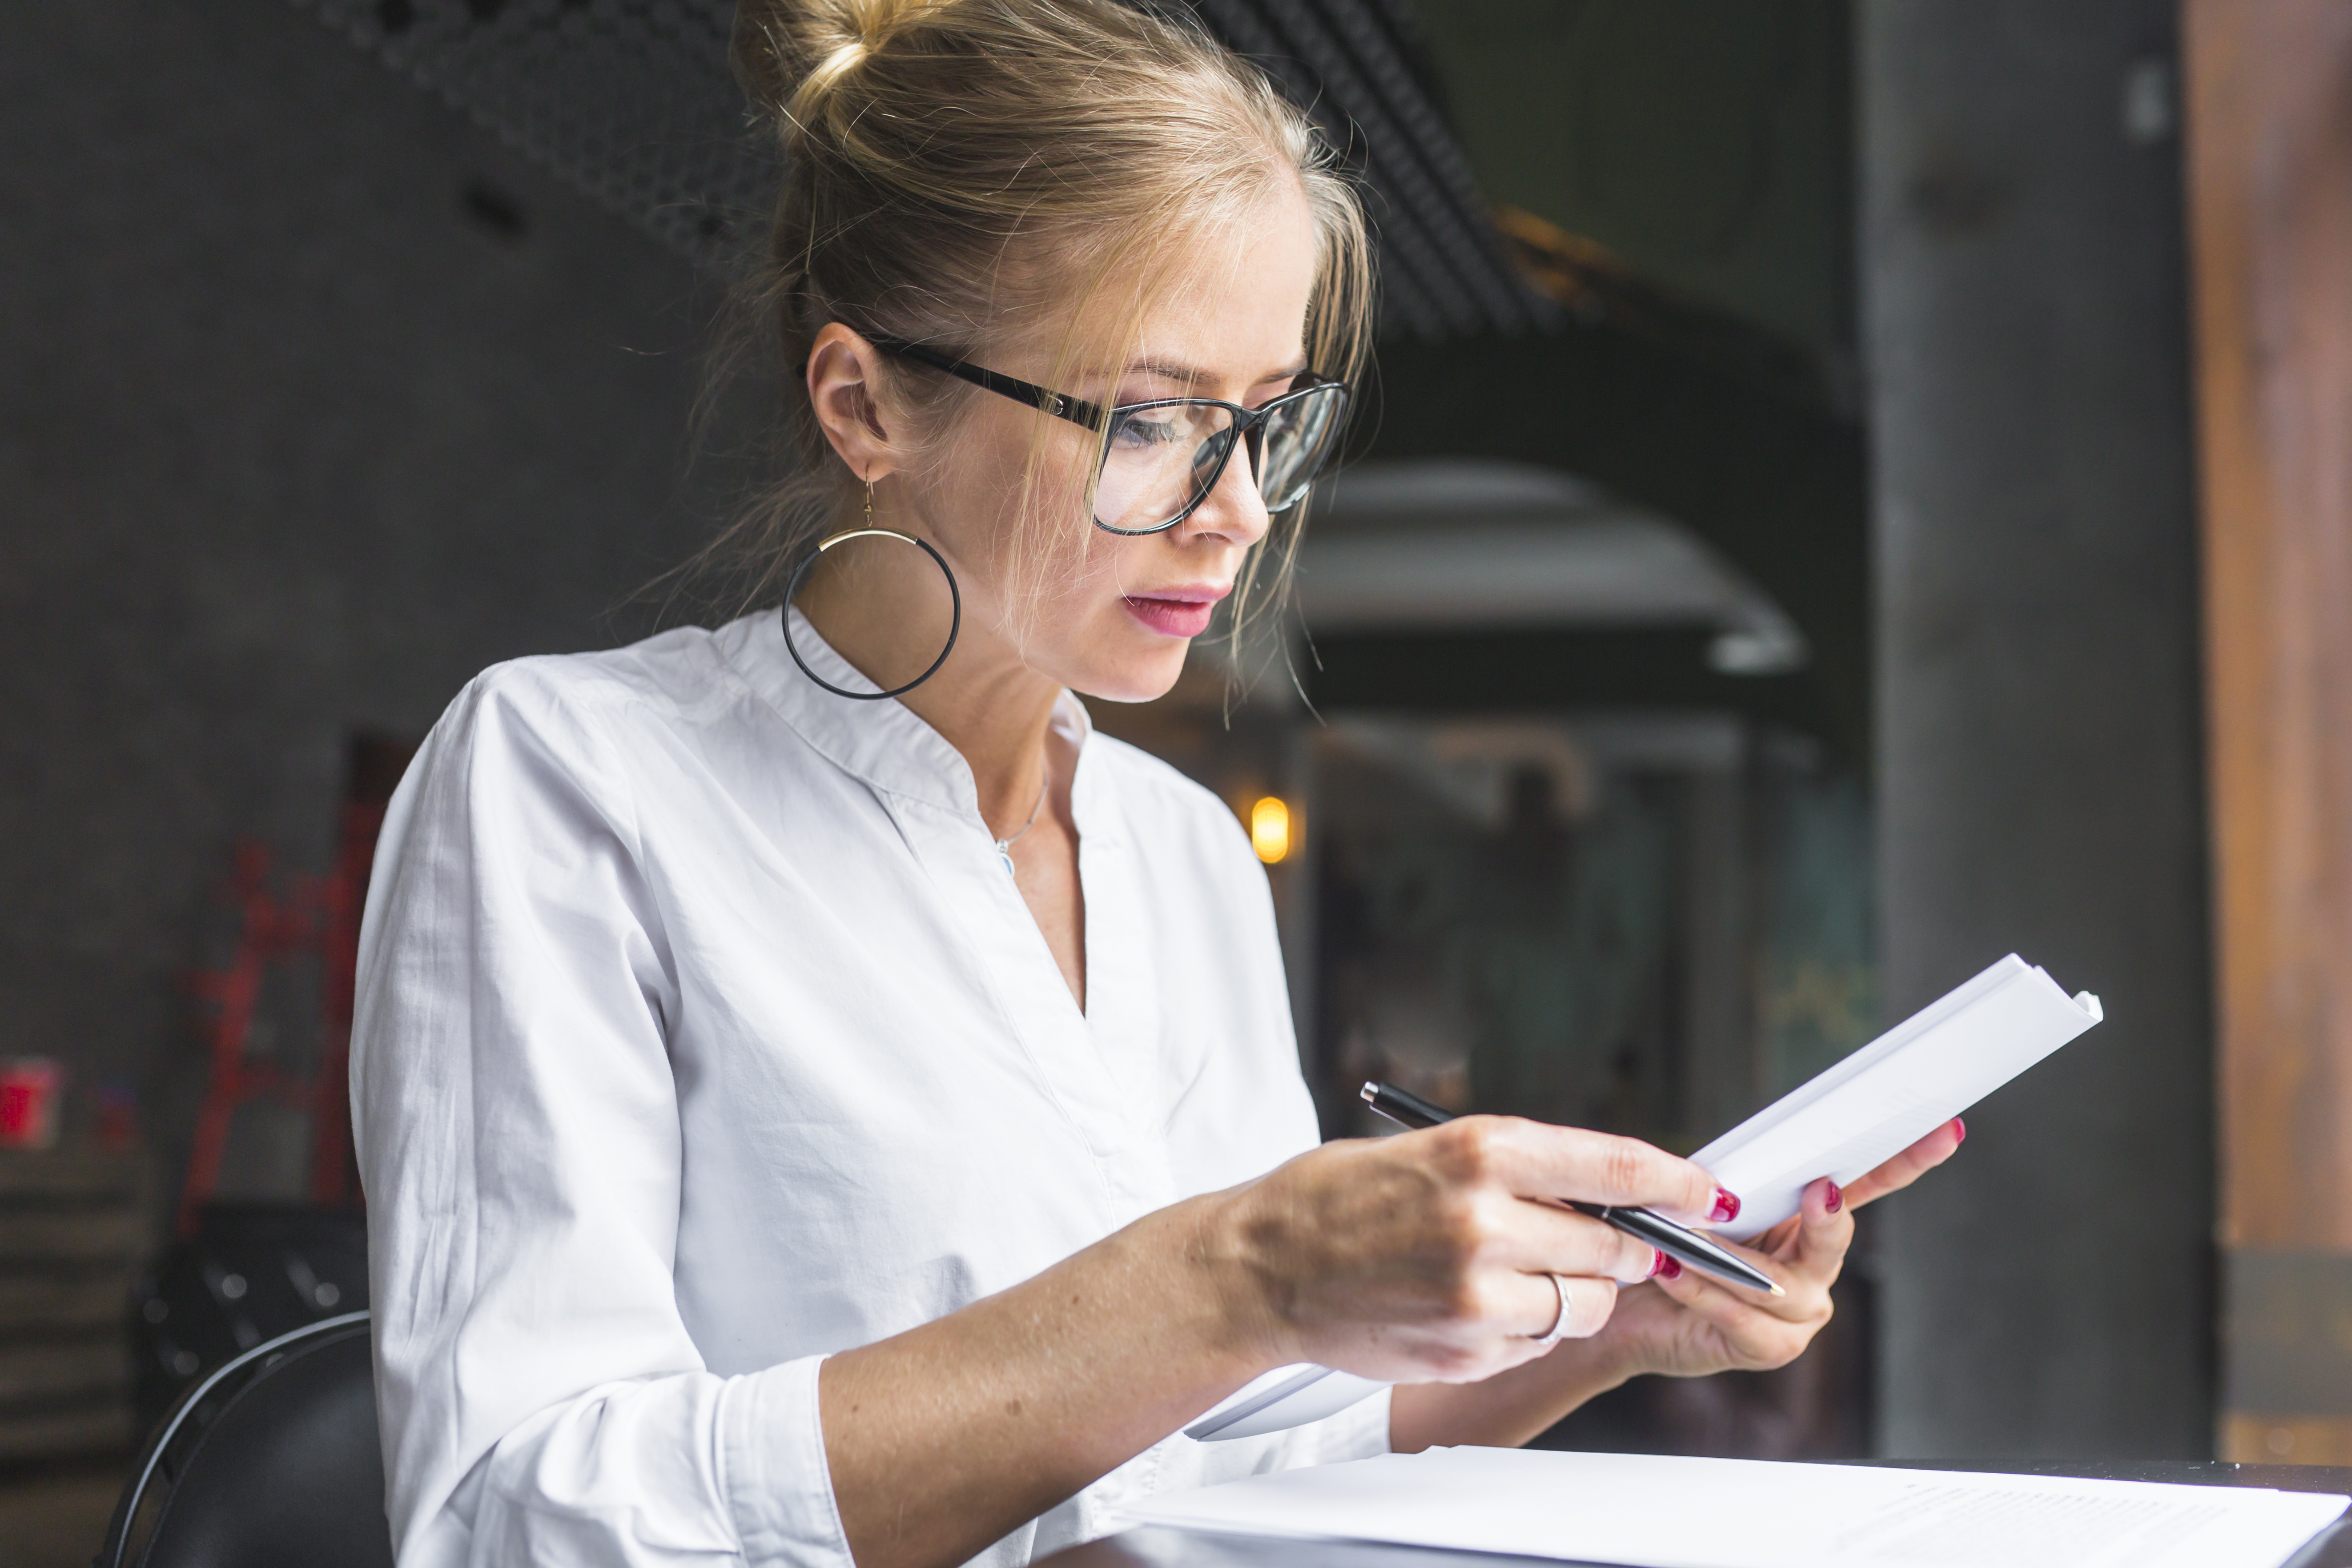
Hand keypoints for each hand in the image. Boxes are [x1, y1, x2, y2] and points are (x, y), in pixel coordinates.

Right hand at [1214, 1116, 1731, 1385]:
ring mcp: (1476, 1291)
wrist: (1263, 1265)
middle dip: (1623, 1247)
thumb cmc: (1343, 1197)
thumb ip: (1521, 1170)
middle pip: (1616, 1246)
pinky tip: (1475, 1304)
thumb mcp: (1431, 1150)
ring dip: (1573, 1291)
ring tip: (1515, 1272)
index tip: (1708, 1195)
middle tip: (1600, 1242)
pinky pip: (1538, 1341)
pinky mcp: (1466, 1346)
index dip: (1676, 1184)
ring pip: (1584, 1303)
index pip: (1615, 1168)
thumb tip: (1610, 1193)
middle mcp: (1485, 1218)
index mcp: (1480, 1149)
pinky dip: (1527, 1327)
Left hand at [1591, 1118, 1966, 1379]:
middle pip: (1835, 1236)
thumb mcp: (1703, 1202)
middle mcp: (1814, 1268)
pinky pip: (1740, 1315)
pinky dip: (1701, 1290)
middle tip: (1821, 1190)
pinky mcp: (1770, 1348)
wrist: (1632, 1309)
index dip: (1908, 1157)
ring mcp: (1799, 1313)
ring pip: (1777, 1283)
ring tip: (1683, 1243)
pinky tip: (1671, 1271)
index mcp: (1809, 1221)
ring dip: (1726, 1259)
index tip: (1945, 1129)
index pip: (1867, 1183)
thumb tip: (1734, 1174)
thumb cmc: (1670, 1245)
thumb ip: (1733, 1184)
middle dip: (1828, 1214)